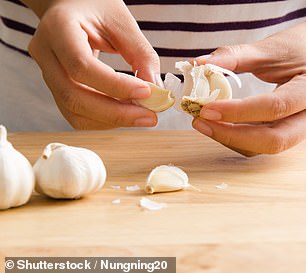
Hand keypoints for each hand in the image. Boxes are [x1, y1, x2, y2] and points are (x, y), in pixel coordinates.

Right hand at [24, 0, 158, 128]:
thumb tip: (156, 91)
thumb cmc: (96, 8)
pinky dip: (104, 120)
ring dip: (111, 120)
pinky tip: (124, 113)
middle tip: (149, 117)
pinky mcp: (58, 89)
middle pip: (74, 97)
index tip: (146, 93)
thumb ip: (141, 55)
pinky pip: (77, 114)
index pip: (82, 66)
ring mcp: (48, 75)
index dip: (115, 85)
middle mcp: (46, 54)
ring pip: (74, 112)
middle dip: (116, 114)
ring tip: (141, 115)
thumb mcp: (122, 22)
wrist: (72, 7)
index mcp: (58, 28)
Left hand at [192, 22, 305, 155]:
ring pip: (263, 146)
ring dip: (230, 139)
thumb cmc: (297, 49)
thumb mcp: (271, 49)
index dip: (237, 112)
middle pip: (272, 140)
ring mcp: (296, 128)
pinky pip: (258, 143)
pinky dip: (235, 137)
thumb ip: (235, 56)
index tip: (206, 109)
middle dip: (231, 135)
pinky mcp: (283, 131)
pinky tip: (217, 124)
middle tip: (200, 122)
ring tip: (203, 122)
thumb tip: (198, 64)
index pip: (274, 107)